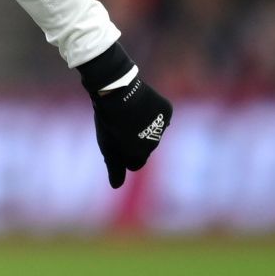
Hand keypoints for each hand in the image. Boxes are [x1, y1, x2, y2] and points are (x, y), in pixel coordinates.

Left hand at [77, 41, 172, 188]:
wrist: (116, 89)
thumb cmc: (107, 119)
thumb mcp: (107, 145)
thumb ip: (114, 167)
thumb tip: (116, 186)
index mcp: (138, 154)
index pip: (135, 164)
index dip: (124, 154)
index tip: (116, 142)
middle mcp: (155, 143)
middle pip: (145, 148)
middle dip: (135, 140)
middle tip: (121, 125)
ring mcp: (163, 127)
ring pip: (155, 132)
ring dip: (145, 127)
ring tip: (130, 114)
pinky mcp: (167, 111)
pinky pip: (162, 117)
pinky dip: (154, 113)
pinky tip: (142, 106)